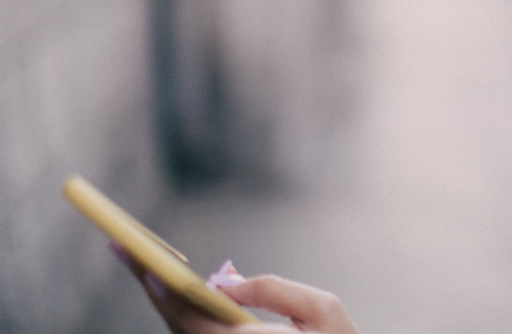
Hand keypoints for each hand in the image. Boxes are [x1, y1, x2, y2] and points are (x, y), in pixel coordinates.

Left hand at [113, 244, 360, 333]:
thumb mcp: (323, 311)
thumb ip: (273, 291)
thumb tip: (225, 284)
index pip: (195, 322)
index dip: (168, 294)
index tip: (147, 267)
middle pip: (179, 326)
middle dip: (154, 287)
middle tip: (124, 249)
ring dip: (165, 301)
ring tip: (142, 262)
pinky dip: (183, 314)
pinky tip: (174, 291)